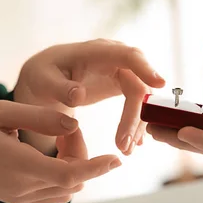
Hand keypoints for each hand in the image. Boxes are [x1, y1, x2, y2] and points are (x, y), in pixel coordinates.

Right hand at [0, 100, 119, 202]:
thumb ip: (41, 117)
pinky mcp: (18, 198)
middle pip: (74, 180)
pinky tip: (51, 151)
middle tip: (65, 128)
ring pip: (67, 188)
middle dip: (83, 154)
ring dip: (74, 164)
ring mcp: (21, 196)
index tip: (116, 159)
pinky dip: (63, 173)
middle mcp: (24, 187)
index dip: (97, 167)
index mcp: (21, 165)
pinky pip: (53, 191)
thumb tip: (74, 124)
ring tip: (56, 137)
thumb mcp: (2, 111)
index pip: (71, 174)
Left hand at [14, 39, 165, 154]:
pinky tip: (132, 144)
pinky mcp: (123, 84)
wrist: (45, 78)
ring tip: (126, 151)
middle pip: (138, 84)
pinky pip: (137, 103)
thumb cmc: (43, 75)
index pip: (128, 55)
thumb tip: (79, 94)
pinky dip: (135, 124)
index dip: (145, 67)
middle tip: (124, 146)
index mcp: (96, 52)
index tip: (160, 84)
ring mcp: (122, 70)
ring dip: (136, 124)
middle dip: (136, 116)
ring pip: (141, 98)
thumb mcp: (42, 80)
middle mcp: (115, 58)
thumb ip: (59, 88)